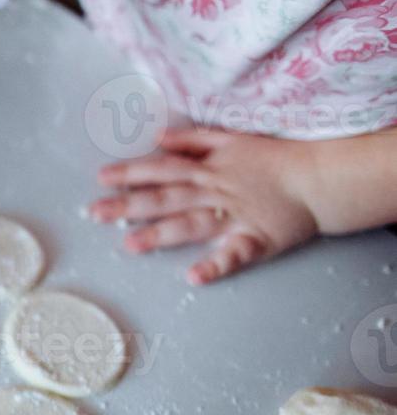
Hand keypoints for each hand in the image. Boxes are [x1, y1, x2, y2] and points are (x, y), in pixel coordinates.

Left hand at [89, 128, 319, 284]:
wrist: (320, 177)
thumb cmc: (274, 159)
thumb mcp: (232, 138)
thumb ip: (193, 139)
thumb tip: (156, 137)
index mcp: (207, 170)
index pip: (161, 170)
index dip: (131, 173)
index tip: (101, 178)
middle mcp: (214, 192)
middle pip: (165, 198)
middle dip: (129, 206)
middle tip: (95, 213)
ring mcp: (233, 217)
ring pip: (191, 224)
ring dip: (160, 234)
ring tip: (130, 244)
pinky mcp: (255, 240)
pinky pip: (234, 254)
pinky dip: (215, 266)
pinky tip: (194, 277)